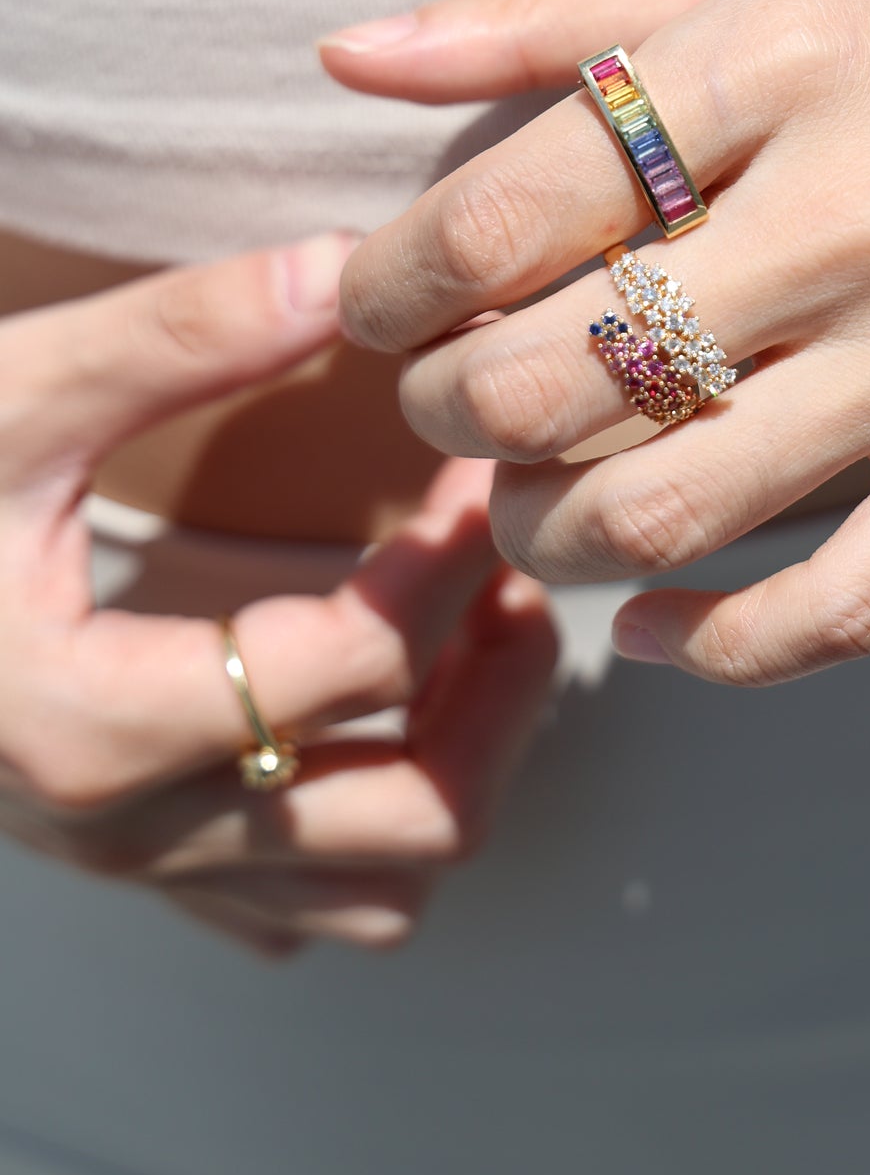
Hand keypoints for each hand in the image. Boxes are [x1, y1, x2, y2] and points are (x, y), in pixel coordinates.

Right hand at [0, 237, 555, 954]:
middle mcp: (125, 829)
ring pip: (381, 890)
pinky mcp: (138, 865)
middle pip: (411, 818)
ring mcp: (135, 866)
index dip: (452, 551)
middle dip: (498, 685)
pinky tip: (391, 705)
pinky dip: (386, 825)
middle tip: (513, 557)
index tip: (480, 455)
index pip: (358, 663)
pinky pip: (307, 908)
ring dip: (467, 761)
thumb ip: (177, 333)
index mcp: (91, 722)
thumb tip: (345, 266)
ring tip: (481, 627)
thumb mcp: (8, 394)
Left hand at [325, 0, 869, 685]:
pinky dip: (721, 647)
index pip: (513, 210)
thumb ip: (553, 3)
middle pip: (571, 373)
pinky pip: (854, 601)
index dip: (393, 280)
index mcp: (780, 58)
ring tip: (515, 503)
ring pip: (683, 502)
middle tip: (432, 403)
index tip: (373, 301)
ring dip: (546, 532)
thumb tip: (349, 54)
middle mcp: (865, 206)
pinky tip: (644, 626)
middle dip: (447, 414)